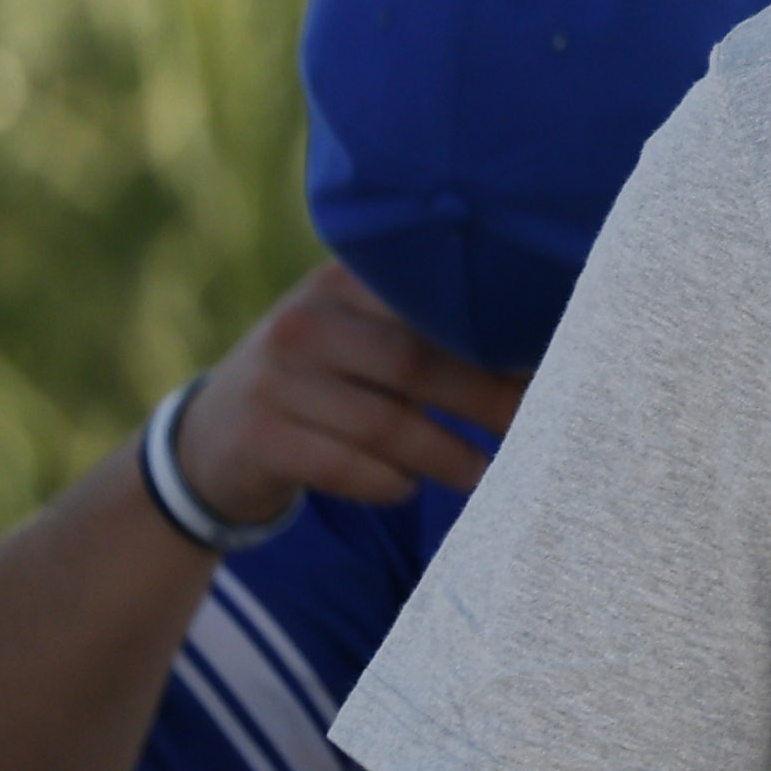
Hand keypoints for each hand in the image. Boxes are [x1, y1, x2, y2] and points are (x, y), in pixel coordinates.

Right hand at [168, 262, 523, 529]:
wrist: (214, 437)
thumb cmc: (328, 385)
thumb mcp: (364, 340)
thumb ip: (436, 337)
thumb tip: (552, 360)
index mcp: (340, 283)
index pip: (430, 303)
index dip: (496, 340)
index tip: (556, 367)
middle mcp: (302, 322)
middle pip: (415, 363)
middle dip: (486, 403)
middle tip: (536, 432)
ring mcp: (273, 380)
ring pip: (384, 424)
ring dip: (446, 456)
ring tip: (485, 474)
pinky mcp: (258, 438)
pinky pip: (346, 468)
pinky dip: (389, 484)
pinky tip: (406, 486)